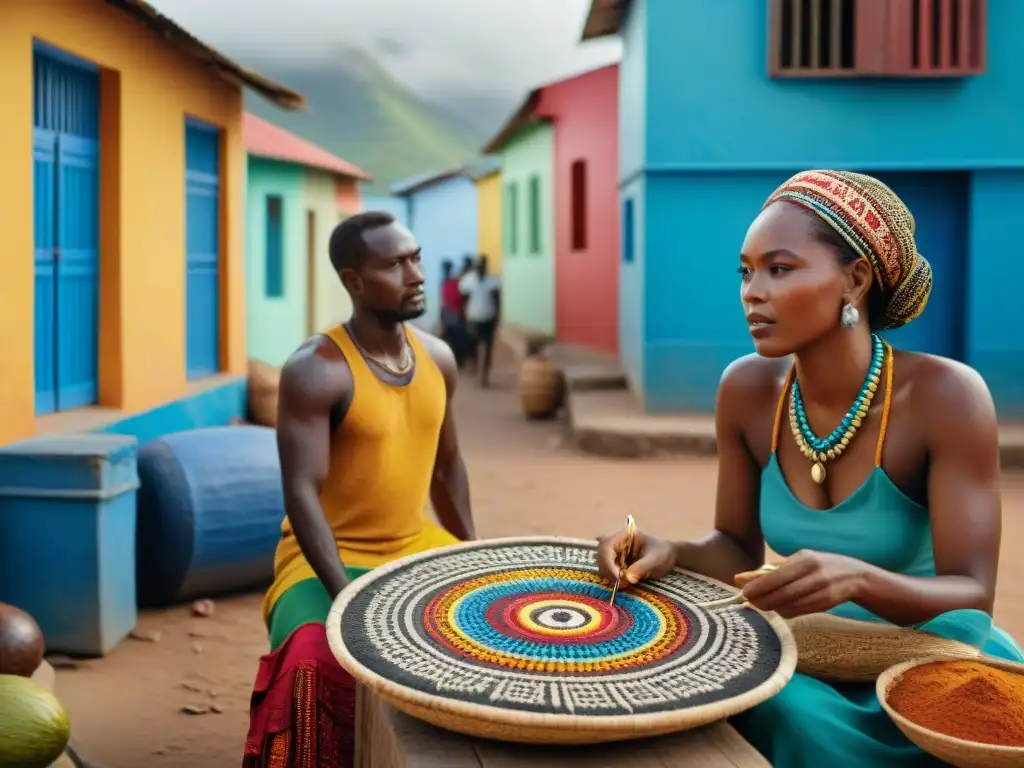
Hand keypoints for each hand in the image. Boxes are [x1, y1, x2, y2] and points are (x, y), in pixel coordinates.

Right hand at [596, 527, 676, 584]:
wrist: (668, 557)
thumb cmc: (663, 553)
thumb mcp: (656, 560)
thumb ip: (642, 567)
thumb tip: (627, 578)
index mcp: (624, 534)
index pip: (606, 547)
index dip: (608, 563)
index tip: (618, 578)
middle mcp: (615, 541)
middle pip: (600, 555)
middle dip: (608, 571)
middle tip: (622, 583)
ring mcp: (613, 551)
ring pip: (601, 564)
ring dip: (610, 576)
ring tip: (625, 583)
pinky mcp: (614, 561)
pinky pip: (606, 570)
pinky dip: (612, 578)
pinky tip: (624, 581)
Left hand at [740, 550, 867, 618]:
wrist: (855, 576)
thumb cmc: (819, 565)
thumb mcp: (799, 560)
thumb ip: (772, 569)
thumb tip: (742, 578)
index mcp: (806, 560)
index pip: (777, 575)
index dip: (758, 586)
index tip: (744, 592)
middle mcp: (815, 575)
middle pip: (782, 593)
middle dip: (762, 600)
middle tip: (749, 602)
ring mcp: (823, 591)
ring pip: (790, 606)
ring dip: (773, 607)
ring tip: (764, 603)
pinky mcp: (826, 605)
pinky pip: (798, 612)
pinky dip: (786, 611)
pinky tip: (781, 607)